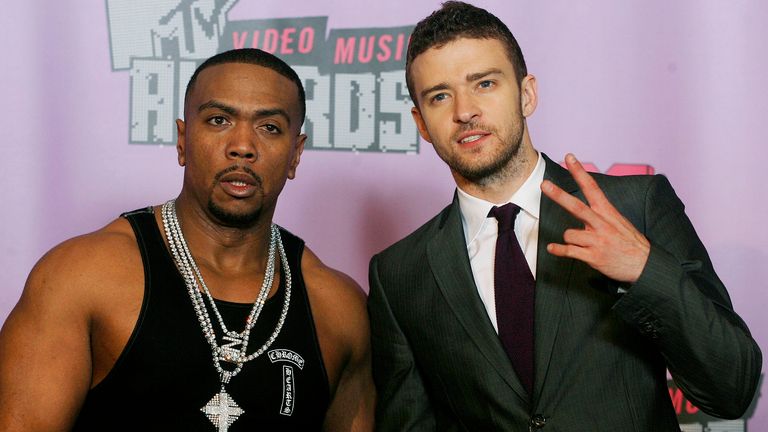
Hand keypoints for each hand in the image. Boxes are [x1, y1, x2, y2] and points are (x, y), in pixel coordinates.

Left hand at [541, 153, 649, 282]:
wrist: (645, 265)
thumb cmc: (629, 242)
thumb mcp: (618, 221)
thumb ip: (600, 213)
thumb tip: (583, 207)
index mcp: (607, 212)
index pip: (592, 187)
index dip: (579, 172)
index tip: (569, 157)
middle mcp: (601, 224)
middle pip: (576, 206)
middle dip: (558, 194)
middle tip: (544, 185)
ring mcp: (597, 240)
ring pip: (569, 233)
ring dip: (569, 239)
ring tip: (581, 244)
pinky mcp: (593, 257)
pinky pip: (569, 251)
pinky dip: (559, 250)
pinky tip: (552, 248)